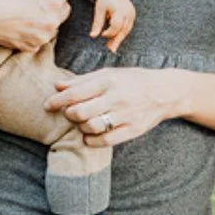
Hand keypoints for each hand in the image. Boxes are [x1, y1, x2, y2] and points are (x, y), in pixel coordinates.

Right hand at [0, 0, 69, 54]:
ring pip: (52, 26)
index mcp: (54, 2)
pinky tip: (22, 24)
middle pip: (63, 10)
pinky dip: (34, 33)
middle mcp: (52, 22)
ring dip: (46, 19)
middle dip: (54, 4)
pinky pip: (40, 38)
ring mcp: (42, 37)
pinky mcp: (31, 47)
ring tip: (28, 12)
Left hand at [45, 65, 184, 145]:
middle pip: (80, 112)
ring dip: (80, 127)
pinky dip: (91, 140)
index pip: (75, 93)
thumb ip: (82, 80)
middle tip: (69, 113)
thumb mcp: (109, 74)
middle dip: (69, 114)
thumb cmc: (133, 81)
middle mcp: (116, 98)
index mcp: (109, 81)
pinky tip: (90, 134)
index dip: (57, 101)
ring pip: (91, 127)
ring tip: (83, 122)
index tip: (48, 105)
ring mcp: (125, 115)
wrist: (165, 92)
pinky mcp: (132, 130)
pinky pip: (105, 140)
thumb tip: (57, 86)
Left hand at [90, 0, 135, 52]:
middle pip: (123, 30)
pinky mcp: (132, 15)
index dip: (109, 32)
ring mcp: (132, 13)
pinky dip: (122, 33)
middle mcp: (128, 12)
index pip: (116, 25)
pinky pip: (128, 27)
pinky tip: (115, 39)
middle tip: (110, 50)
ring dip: (119, 38)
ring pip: (126, 30)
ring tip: (112, 47)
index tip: (102, 35)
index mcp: (119, 9)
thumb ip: (97, 23)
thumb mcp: (98, 10)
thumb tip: (93, 36)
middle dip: (116, 40)